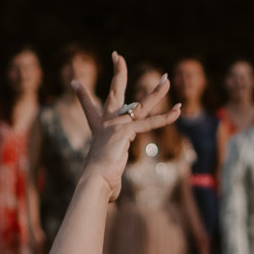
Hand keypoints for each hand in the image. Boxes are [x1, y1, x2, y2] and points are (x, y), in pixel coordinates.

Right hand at [72, 52, 182, 199]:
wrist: (95, 181)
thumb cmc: (98, 183)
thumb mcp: (104, 177)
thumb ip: (110, 182)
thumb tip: (108, 197)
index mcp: (98, 129)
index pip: (89, 107)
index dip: (81, 94)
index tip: (74, 82)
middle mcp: (107, 122)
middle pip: (114, 91)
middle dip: (118, 71)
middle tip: (118, 56)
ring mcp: (117, 124)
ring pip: (141, 103)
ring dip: (157, 91)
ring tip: (167, 78)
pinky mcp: (126, 130)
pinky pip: (151, 122)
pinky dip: (166, 118)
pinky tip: (178, 110)